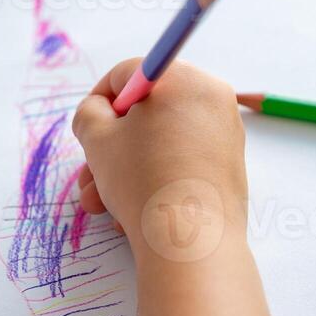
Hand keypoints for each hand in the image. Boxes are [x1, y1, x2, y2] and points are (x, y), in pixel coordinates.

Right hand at [73, 59, 248, 252]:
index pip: (128, 74)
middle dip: (111, 147)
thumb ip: (89, 114)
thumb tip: (99, 112)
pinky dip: (156, 179)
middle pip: (147, 112)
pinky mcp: (229, 166)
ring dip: (125, 170)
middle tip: (89, 175)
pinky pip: (182, 162)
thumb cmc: (141, 180)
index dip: (98, 101)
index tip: (86, 129)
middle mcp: (211, 97)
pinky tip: (132, 213)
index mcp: (182, 78)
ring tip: (101, 204)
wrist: (191, 241)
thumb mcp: (98, 139)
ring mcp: (225, 133)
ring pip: (161, 142)